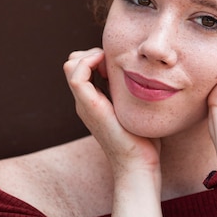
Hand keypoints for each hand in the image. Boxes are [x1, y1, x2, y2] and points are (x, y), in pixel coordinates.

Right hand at [64, 48, 164, 216]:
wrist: (139, 164)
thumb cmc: (144, 139)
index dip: (97, 56)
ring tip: (110, 64)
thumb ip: (133, 92)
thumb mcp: (136, 107)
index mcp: (94, 100)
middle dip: (92, 52)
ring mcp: (84, 104)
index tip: (118, 62)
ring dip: (90, 55)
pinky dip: (89, 62)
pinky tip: (108, 67)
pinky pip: (76, 75)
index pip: (81, 66)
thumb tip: (146, 73)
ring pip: (71, 65)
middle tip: (114, 62)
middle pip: (72, 63)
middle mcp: (85, 101)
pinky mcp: (89, 106)